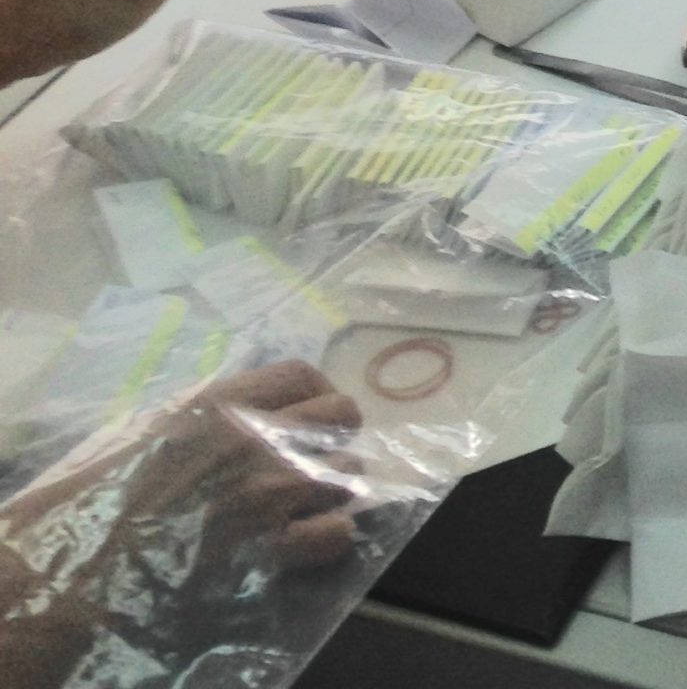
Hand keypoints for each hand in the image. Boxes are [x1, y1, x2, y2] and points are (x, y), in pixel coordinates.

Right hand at [0, 362, 362, 685]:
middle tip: (316, 461)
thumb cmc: (101, 502)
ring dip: (334, 489)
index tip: (308, 415)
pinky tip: (309, 542)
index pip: (302, 374)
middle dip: (334, 437)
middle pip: (342, 414)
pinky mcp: (270, 550)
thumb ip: (209, 413)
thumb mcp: (153, 432)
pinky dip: (330, 536)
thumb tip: (254, 406)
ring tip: (310, 505)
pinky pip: (338, 531)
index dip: (313, 394)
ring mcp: (268, 493)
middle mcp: (256, 438)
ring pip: (349, 471)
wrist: (74, 576)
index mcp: (222, 404)